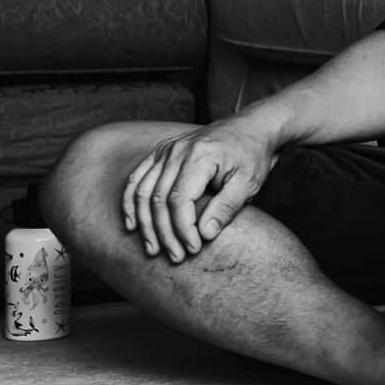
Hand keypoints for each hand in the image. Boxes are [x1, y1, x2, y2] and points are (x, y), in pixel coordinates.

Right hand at [120, 120, 276, 262]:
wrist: (251, 127)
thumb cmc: (252, 156)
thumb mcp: (248, 183)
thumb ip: (226, 208)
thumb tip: (205, 234)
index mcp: (200, 157)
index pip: (179, 200)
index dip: (183, 229)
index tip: (193, 248)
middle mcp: (177, 151)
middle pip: (159, 199)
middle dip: (164, 233)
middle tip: (175, 256)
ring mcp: (166, 150)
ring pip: (143, 191)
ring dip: (145, 224)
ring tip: (152, 249)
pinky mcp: (161, 153)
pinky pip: (138, 179)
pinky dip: (131, 203)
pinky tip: (132, 224)